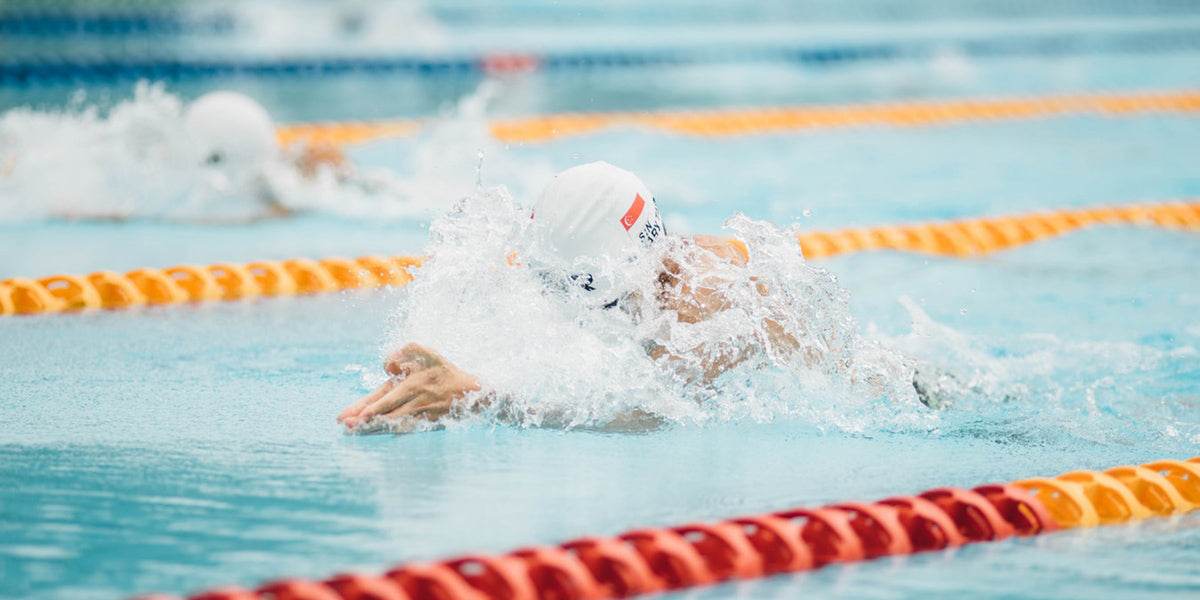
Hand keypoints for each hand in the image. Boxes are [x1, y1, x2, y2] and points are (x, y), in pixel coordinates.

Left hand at [338, 343, 479, 432]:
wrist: (472, 393)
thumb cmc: (446, 372)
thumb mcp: (427, 354)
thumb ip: (406, 351)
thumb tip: (386, 367)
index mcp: (411, 382)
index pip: (384, 395)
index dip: (367, 405)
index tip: (353, 415)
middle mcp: (414, 399)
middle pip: (385, 412)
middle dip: (365, 419)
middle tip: (347, 425)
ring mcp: (420, 413)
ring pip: (392, 422)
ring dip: (373, 427)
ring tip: (355, 432)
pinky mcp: (427, 423)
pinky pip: (405, 429)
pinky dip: (390, 432)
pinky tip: (377, 434)